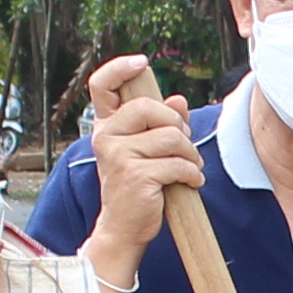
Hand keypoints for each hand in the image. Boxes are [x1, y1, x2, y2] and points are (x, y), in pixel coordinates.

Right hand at [77, 55, 199, 288]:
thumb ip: (161, 123)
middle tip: (184, 148)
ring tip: (189, 169)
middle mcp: (106, 137)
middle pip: (151, 108)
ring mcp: (118, 156)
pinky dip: (192, 174)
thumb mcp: (147, 151)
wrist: (124, 229)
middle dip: (178, 127)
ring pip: (172, 137)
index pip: (101, 85)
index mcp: (106, 126)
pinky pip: (178, 164)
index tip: (140, 63)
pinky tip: (190, 184)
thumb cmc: (138, 187)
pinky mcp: (136, 176)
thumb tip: (178, 100)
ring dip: (190, 155)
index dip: (119, 68)